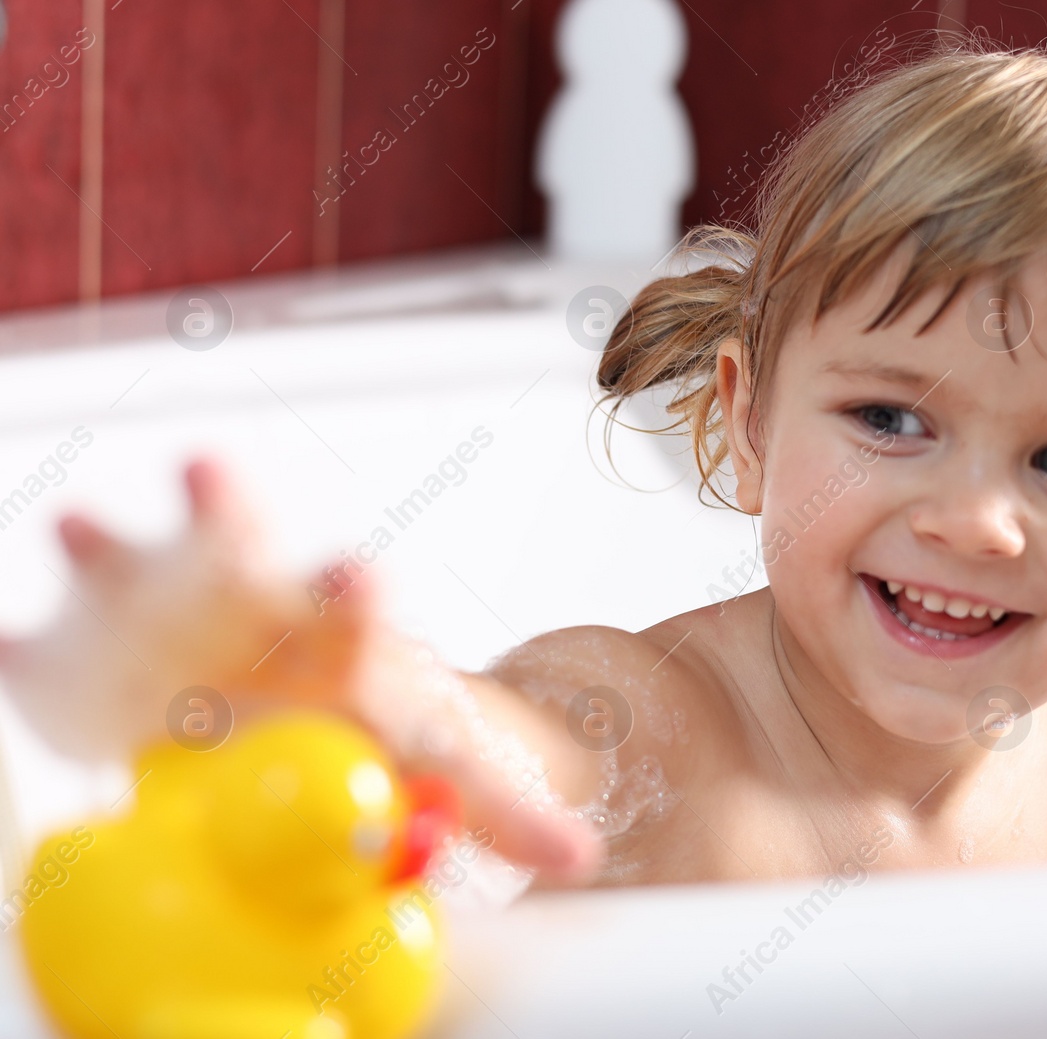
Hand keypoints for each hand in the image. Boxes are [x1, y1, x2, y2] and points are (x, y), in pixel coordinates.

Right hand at [0, 456, 600, 880]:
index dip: (359, 590)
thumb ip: (502, 807)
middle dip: (225, 504)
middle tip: (208, 470)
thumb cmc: (381, 726)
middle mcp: (261, 599)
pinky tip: (19, 654)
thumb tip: (582, 855)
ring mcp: (175, 613)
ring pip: (137, 567)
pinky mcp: (104, 655)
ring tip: (80, 527)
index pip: (361, 599)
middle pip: (242, 541)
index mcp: (349, 626)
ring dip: (108, 547)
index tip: (358, 580)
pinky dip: (37, 657)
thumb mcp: (445, 764)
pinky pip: (60, 654)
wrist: (306, 713)